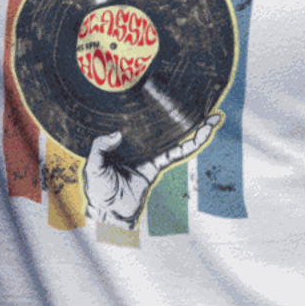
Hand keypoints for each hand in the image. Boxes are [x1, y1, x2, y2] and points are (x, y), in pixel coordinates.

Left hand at [83, 113, 223, 231]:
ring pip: (174, 138)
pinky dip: (189, 146)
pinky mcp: (156, 167)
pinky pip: (175, 155)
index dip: (149, 107)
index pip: (137, 120)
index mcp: (120, 140)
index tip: (161, 94)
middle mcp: (137, 144)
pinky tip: (202, 137)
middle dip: (178, 114)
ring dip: (193, 129)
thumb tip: (118, 134)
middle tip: (196, 100)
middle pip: (161, 125)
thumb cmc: (97, 188)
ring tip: (211, 118)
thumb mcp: (92, 164)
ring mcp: (149, 155)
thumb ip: (100, 147)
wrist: (108, 212)